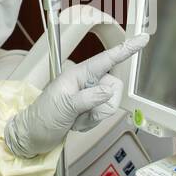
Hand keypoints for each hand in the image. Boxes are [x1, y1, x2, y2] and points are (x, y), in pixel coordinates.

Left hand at [3, 34, 148, 157]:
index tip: (143, 39)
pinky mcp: (88, 108)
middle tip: (83, 114)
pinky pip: (103, 114)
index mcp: (78, 74)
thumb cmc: (42, 118)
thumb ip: (88, 98)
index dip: (126, 49)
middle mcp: (85, 82)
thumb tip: (109, 90)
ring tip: (76, 119)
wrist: (32, 136)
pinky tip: (77, 123)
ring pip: (110, 103)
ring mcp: (88, 95)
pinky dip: (92, 122)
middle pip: (114, 87)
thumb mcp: (64, 106)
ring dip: (95, 116)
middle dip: (103, 106)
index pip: (106, 59)